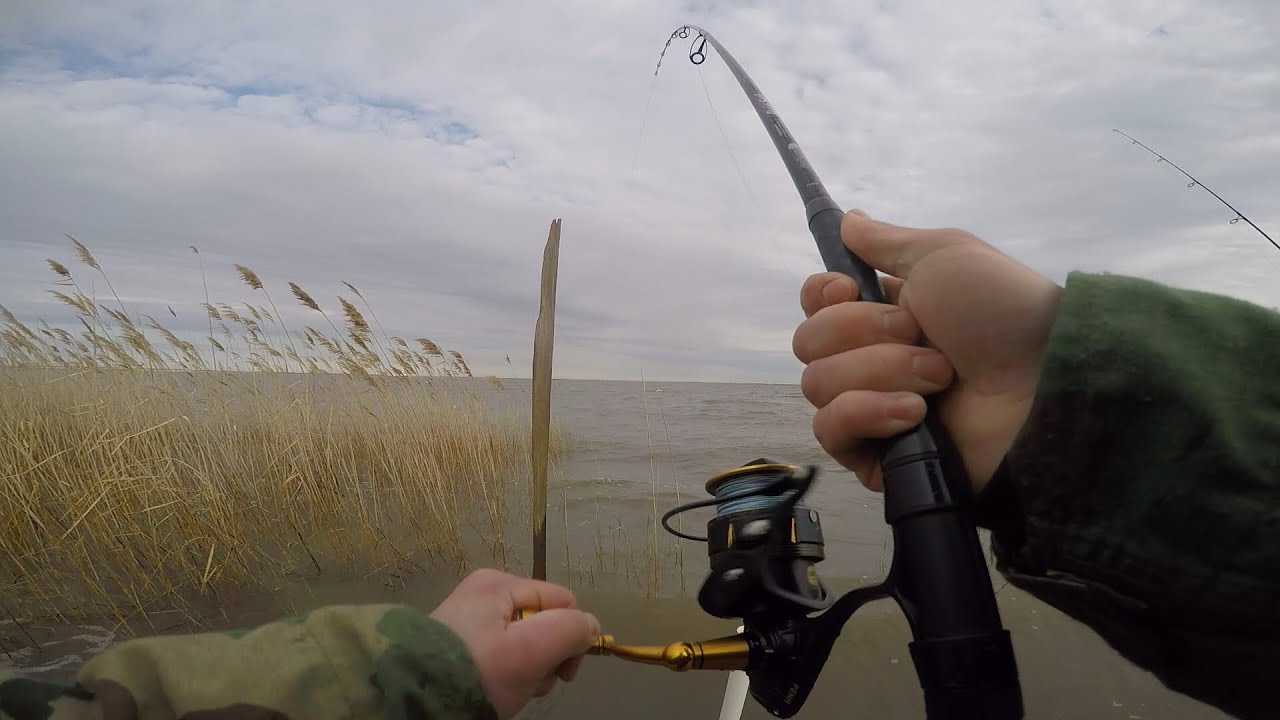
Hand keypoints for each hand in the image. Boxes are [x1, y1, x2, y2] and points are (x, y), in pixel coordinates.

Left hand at [429, 569, 600, 719]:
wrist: (416, 700)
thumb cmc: (478, 671)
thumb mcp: (530, 650)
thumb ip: (570, 630)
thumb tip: (591, 625)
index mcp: (500, 583)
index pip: (563, 601)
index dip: (572, 635)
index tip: (564, 672)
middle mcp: (485, 593)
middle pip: (544, 620)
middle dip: (548, 656)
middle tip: (533, 682)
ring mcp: (473, 619)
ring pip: (527, 641)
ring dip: (530, 669)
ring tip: (513, 689)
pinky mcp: (464, 643)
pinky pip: (505, 653)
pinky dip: (510, 673)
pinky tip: (499, 689)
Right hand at [792, 210, 1062, 492]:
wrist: (1043, 382)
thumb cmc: (1001, 311)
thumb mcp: (943, 255)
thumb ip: (884, 241)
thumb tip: (846, 218)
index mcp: (881, 313)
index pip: (814, 306)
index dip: (822, 296)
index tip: (851, 288)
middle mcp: (869, 360)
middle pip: (809, 343)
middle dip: (864, 333)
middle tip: (921, 334)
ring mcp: (871, 410)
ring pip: (820, 385)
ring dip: (881, 372)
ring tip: (940, 377)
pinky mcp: (876, 457)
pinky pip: (832, 432)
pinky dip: (868, 414)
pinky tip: (915, 414)